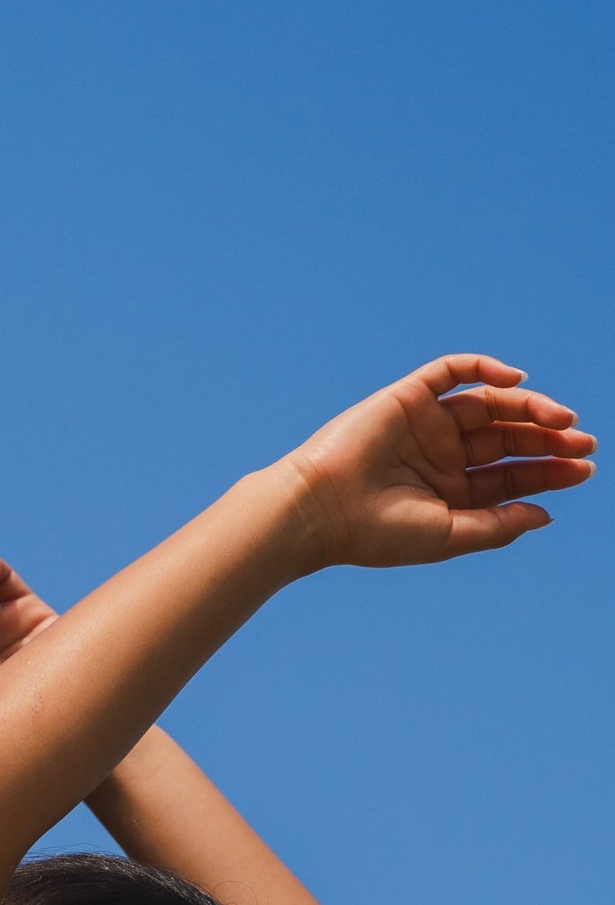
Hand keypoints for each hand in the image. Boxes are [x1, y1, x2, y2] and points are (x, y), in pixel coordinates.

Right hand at [284, 356, 594, 567]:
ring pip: (490, 404)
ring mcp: (427, 424)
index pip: (510, 475)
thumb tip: (544, 514)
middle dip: (547, 438)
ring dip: (529, 407)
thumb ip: (495, 526)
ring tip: (561, 418)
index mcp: (450, 491)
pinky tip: (516, 382)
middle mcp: (443, 455)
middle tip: (583, 441)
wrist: (319, 511)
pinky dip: (485, 368)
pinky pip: (452, 371)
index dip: (549, 471)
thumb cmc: (375, 534)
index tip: (584, 468)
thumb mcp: (447, 535)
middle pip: (507, 437)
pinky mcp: (408, 397)